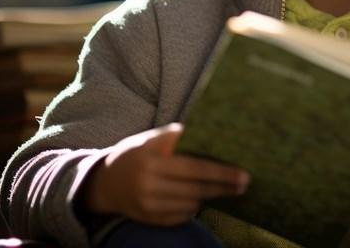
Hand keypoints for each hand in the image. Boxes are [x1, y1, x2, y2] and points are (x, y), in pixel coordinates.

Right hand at [81, 122, 249, 225]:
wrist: (105, 182)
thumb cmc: (136, 154)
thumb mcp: (151, 138)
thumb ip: (176, 136)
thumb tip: (210, 130)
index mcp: (153, 160)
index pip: (195, 168)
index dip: (221, 172)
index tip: (242, 173)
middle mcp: (149, 184)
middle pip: (196, 189)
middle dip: (224, 187)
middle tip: (244, 184)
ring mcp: (148, 205)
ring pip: (191, 205)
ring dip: (209, 197)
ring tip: (224, 189)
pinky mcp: (148, 219)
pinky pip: (180, 217)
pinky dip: (193, 208)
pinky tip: (199, 199)